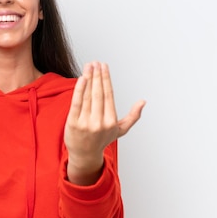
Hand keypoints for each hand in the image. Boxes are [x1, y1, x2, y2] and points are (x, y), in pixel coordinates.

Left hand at [64, 62, 144, 184]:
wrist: (84, 155)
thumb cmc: (102, 140)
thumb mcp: (120, 130)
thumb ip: (133, 116)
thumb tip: (143, 102)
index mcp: (111, 121)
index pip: (108, 95)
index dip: (106, 79)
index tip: (104, 66)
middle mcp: (99, 122)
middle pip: (98, 93)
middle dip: (97, 75)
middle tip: (96, 62)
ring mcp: (85, 123)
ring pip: (87, 96)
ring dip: (88, 78)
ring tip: (88, 66)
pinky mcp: (73, 123)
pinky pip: (76, 103)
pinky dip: (79, 89)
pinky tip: (81, 78)